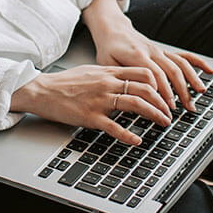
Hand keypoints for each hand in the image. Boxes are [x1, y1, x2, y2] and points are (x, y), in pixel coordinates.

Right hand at [10, 65, 172, 144]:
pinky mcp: (91, 116)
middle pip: (145, 88)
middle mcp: (107, 84)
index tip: (166, 94)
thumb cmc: (64, 83)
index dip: (160, 84)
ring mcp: (100, 100)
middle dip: (163, 102)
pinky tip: (137, 141)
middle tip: (170, 112)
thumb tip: (126, 79)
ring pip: (136, 104)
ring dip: (154, 114)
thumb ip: (110, 75)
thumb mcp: (91, 72)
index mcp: (108, 72)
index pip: (143, 73)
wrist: (42, 90)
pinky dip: (128, 135)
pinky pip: (114, 127)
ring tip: (163, 122)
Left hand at [82, 0, 212, 112]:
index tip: (167, 107)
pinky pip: (184, 56)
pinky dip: (198, 63)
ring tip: (200, 94)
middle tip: (186, 108)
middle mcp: (152, 52)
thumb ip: (121, 77)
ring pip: (180, 64)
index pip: (154, 75)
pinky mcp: (165, 52)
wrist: (113, 29)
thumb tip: (132, 95)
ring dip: (192, 79)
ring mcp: (160, 51)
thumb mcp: (107, 64)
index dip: (163, 91)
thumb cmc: (108, 49)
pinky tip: (209, 71)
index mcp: (137, 55)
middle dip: (181, 90)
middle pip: (171, 71)